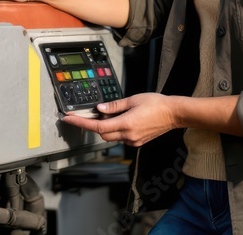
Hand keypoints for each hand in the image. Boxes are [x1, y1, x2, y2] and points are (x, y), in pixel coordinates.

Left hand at [63, 93, 177, 146]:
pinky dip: (115, 129)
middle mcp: (128, 136)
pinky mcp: (137, 142)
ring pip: (111, 137)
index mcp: (126, 124)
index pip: (97, 126)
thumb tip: (99, 109)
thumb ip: (114, 106)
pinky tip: (119, 119)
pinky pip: (120, 138)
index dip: (81, 123)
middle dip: (93, 125)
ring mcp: (133, 141)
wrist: (174, 114)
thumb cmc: (156, 104)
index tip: (69, 119)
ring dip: (105, 127)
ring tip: (108, 114)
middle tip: (89, 113)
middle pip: (102, 134)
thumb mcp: (133, 99)